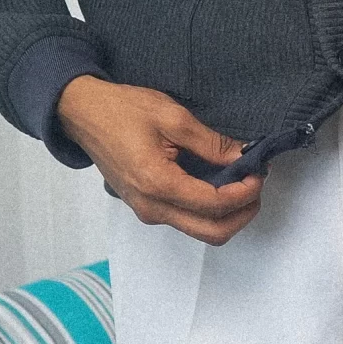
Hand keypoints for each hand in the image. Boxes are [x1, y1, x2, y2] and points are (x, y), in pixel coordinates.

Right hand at [58, 76, 262, 244]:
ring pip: (201, 231)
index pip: (215, 205)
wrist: (83, 115)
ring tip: (240, 183)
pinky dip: (209, 210)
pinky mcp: (145, 208)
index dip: (245, 193)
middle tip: (256, 186)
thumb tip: (242, 157)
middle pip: (213, 233)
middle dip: (243, 213)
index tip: (259, 173)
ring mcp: (147, 212)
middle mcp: (152, 208)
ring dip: (228, 214)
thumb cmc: (122, 110)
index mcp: (157, 184)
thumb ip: (211, 143)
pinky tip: (218, 185)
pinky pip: (185, 220)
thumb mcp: (173, 117)